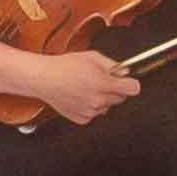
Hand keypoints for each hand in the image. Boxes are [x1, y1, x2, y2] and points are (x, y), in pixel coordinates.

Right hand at [25, 48, 142, 125]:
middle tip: (100, 81)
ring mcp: (90, 111)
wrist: (43, 78)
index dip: (131, 84)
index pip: (133, 89)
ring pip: (107, 106)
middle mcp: (98, 100)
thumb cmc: (64, 66)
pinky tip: (79, 96)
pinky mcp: (82, 118)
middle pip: (121, 98)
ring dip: (102, 99)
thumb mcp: (92, 56)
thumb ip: (112, 65)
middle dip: (115, 90)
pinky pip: (94, 113)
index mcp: (103, 84)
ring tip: (86, 88)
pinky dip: (90, 107)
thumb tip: (125, 72)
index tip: (128, 82)